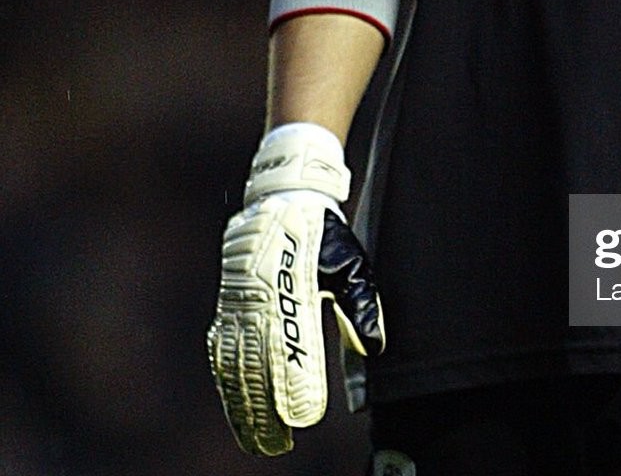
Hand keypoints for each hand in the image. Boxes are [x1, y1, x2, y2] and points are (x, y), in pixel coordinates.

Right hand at [207, 124, 384, 455]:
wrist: (281, 198)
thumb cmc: (322, 234)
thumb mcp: (351, 261)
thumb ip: (361, 303)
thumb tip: (374, 345)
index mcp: (292, 285)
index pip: (293, 345)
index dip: (297, 384)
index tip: (305, 418)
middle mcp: (259, 297)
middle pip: (259, 364)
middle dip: (267, 410)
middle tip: (279, 445)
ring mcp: (238, 303)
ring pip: (236, 364)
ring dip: (244, 406)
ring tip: (258, 440)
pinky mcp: (227, 306)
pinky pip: (223, 350)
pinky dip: (227, 383)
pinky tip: (235, 407)